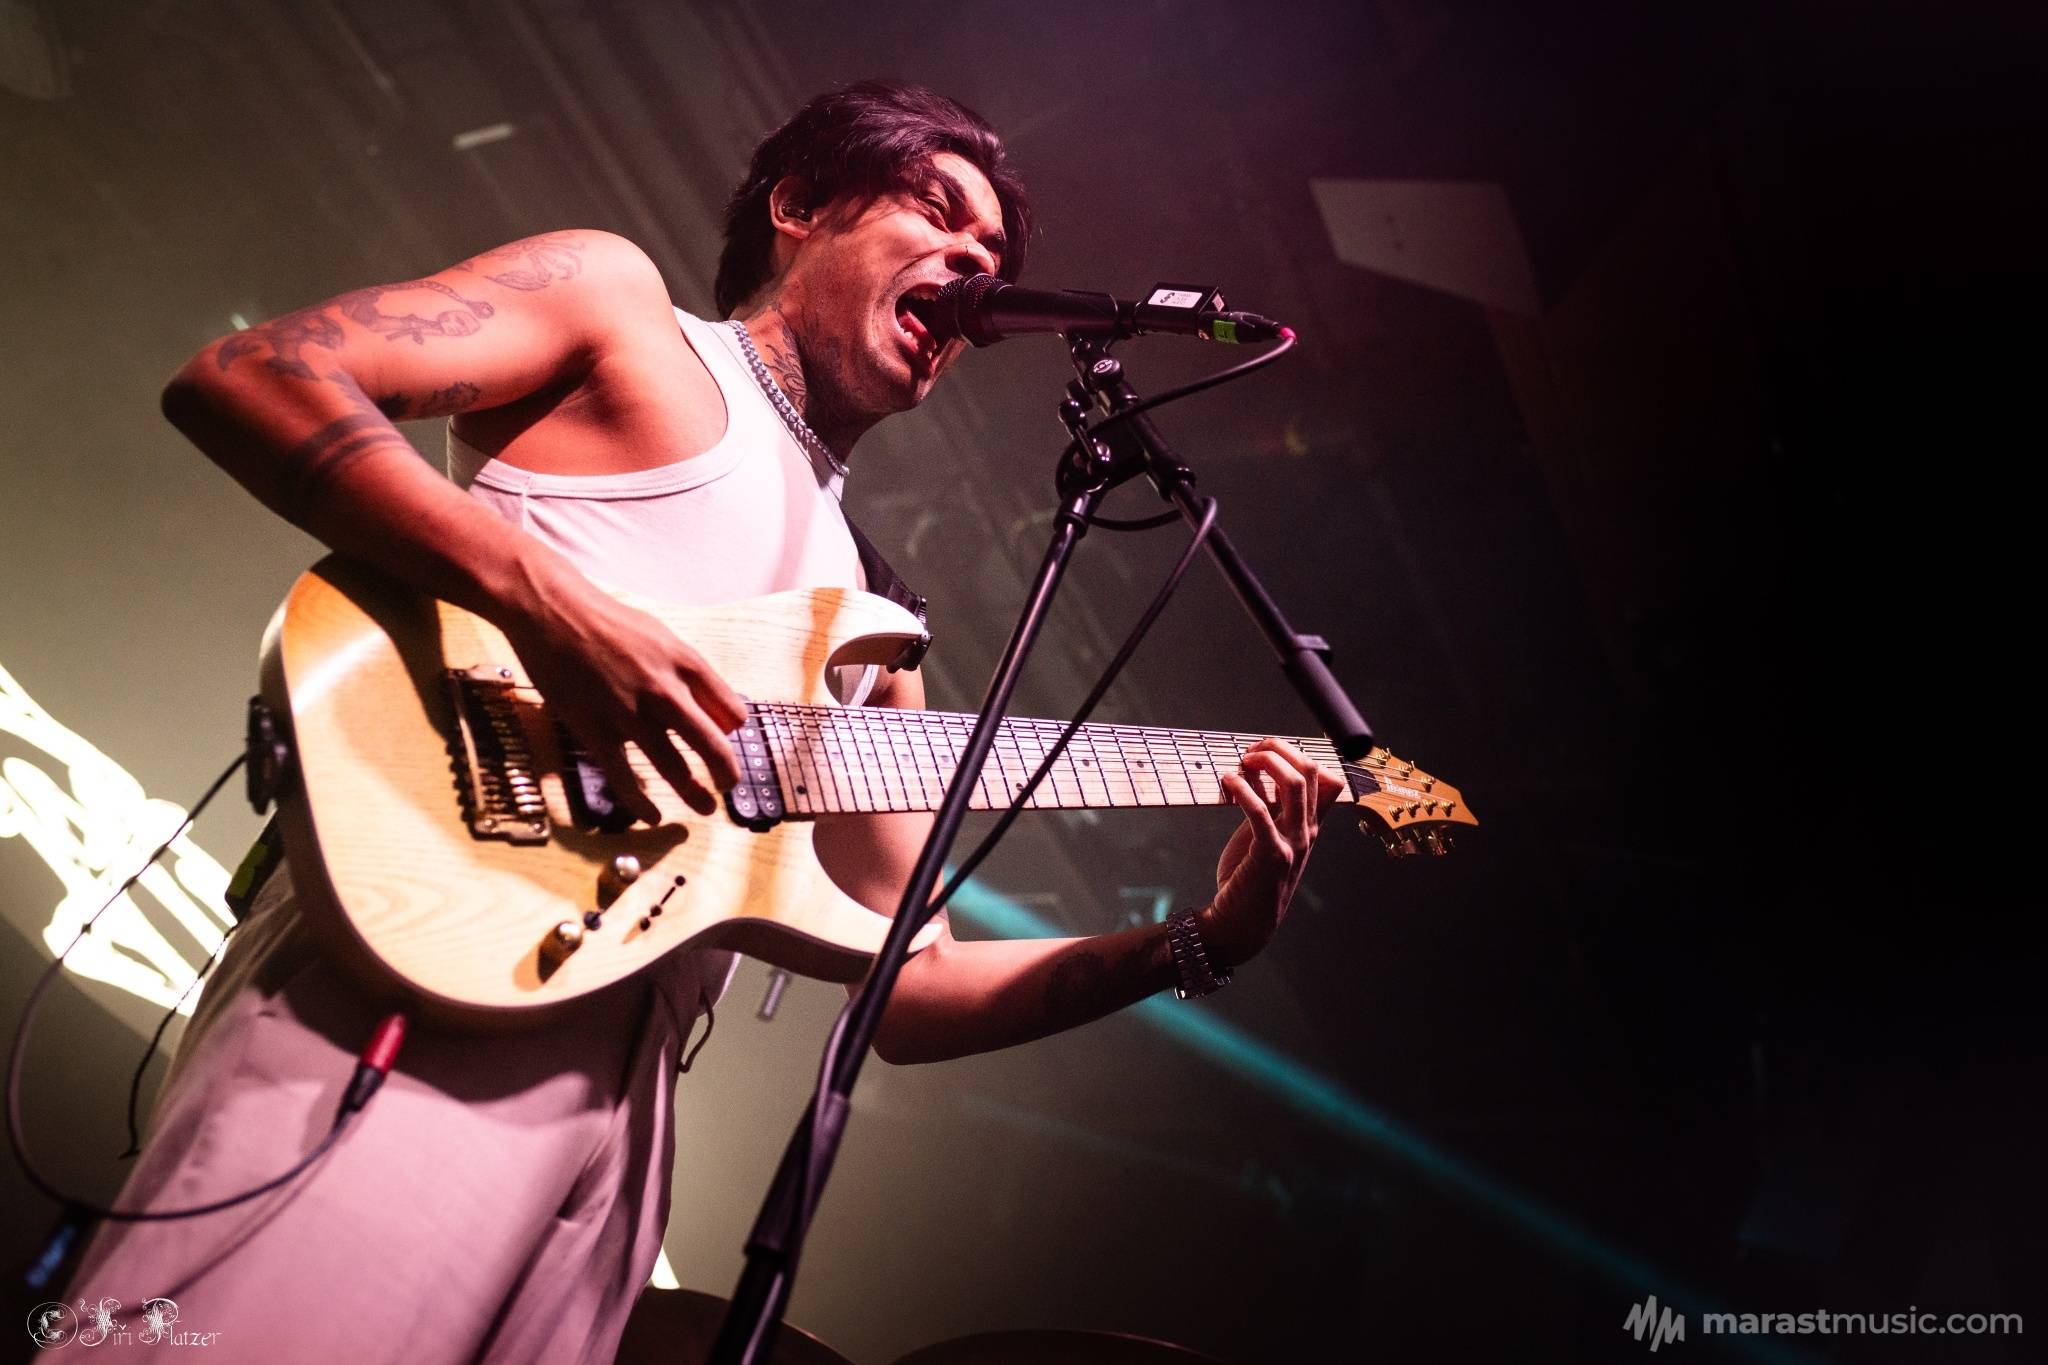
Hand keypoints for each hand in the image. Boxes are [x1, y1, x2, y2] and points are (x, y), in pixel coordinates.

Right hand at [501, 580, 746, 823]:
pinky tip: (652, 815)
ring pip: (673, 768)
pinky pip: (623, 778)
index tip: (729, 741)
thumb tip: (715, 709)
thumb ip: (689, 672)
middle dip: (727, 773)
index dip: (734, 732)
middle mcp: (664, 691)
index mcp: (686, 663)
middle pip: (712, 745)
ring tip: (706, 807)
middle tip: (729, 785)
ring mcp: (630, 714)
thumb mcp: (662, 636)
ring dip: (694, 793)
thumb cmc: (608, 620)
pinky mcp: (595, 730)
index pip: (731, 711)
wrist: (551, 611)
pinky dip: (640, 803)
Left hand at [1199, 738, 1345, 965]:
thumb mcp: (1265, 837)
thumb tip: (1252, 768)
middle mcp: (1307, 832)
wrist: (1241, 924)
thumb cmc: (1249, 877)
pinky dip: (1243, 789)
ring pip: (1295, 784)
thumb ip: (1266, 806)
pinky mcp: (1270, 855)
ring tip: (1242, 761)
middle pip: (1311, 770)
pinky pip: (1261, 812)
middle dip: (1279, 749)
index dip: (1296, 755)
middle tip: (1250, 751)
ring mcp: (1293, 844)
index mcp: (1308, 826)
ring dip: (1266, 762)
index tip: (1265, 752)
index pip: (1324, 777)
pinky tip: (1228, 782)